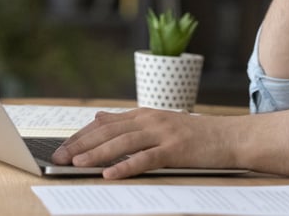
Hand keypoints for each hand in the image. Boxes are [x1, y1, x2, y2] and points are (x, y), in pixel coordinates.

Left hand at [51, 108, 233, 178]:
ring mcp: (164, 133)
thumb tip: (99, 117)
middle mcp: (151, 120)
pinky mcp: (175, 149)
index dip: (81, 135)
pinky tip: (111, 174)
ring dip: (98, 153)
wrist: (229, 137)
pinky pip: (146, 158)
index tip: (61, 147)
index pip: (105, 123)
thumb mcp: (159, 123)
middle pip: (109, 131)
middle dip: (81, 144)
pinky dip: (127, 166)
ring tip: (77, 163)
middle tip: (59, 157)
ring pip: (124, 142)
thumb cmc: (195, 135)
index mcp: (145, 114)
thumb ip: (129, 122)